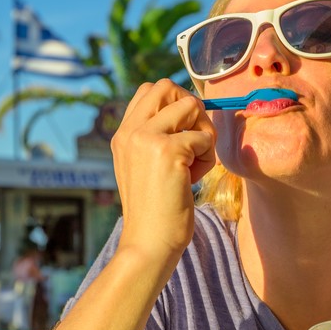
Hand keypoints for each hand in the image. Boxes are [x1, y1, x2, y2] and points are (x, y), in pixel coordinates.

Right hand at [111, 79, 215, 259]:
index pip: (150, 90)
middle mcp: (131, 131)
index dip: (175, 104)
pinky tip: (193, 179)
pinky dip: (207, 157)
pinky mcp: (168, 151)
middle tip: (192, 142)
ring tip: (194, 162)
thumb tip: (190, 107)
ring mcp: (147, 138)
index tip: (182, 134)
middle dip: (190, 109)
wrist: (149, 242)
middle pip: (168, 87)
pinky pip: (204, 137)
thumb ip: (156, 137)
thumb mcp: (145, 166)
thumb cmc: (155, 210)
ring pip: (191, 106)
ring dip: (203, 132)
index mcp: (123, 134)